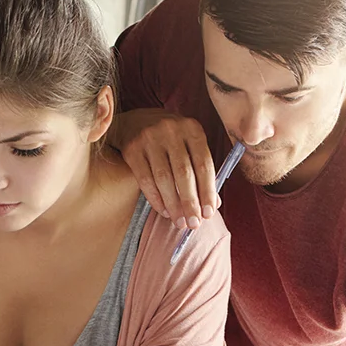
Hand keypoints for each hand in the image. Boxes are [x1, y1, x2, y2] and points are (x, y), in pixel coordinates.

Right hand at [110, 108, 217, 227]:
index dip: (208, 191)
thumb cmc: (169, 139)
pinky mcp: (132, 149)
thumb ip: (201, 171)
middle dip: (190, 202)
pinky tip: (163, 211)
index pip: (204, 164)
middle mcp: (171, 130)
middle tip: (193, 223)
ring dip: (173, 204)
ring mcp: (149, 138)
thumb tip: (213, 204)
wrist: (134, 122)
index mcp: (192, 128)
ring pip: (164, 179)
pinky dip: (155, 199)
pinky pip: (145, 180)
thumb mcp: (188, 146)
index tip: (209, 213)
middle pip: (184, 173)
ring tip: (179, 222)